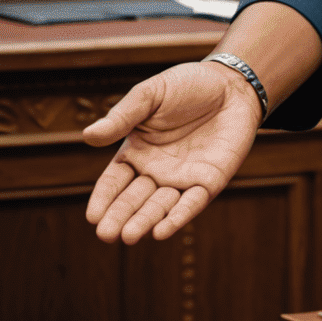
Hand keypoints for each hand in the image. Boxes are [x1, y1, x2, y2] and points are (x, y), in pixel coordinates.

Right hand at [84, 62, 261, 243]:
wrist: (233, 84)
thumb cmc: (188, 86)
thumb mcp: (151, 95)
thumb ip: (123, 116)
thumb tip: (88, 136)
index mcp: (136, 152)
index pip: (114, 181)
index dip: (103, 199)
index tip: (93, 216)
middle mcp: (156, 171)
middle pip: (133, 200)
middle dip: (119, 217)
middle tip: (106, 234)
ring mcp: (182, 178)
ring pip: (160, 206)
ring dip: (145, 221)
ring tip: (130, 235)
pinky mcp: (210, 181)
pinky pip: (192, 202)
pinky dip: (178, 217)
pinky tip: (162, 231)